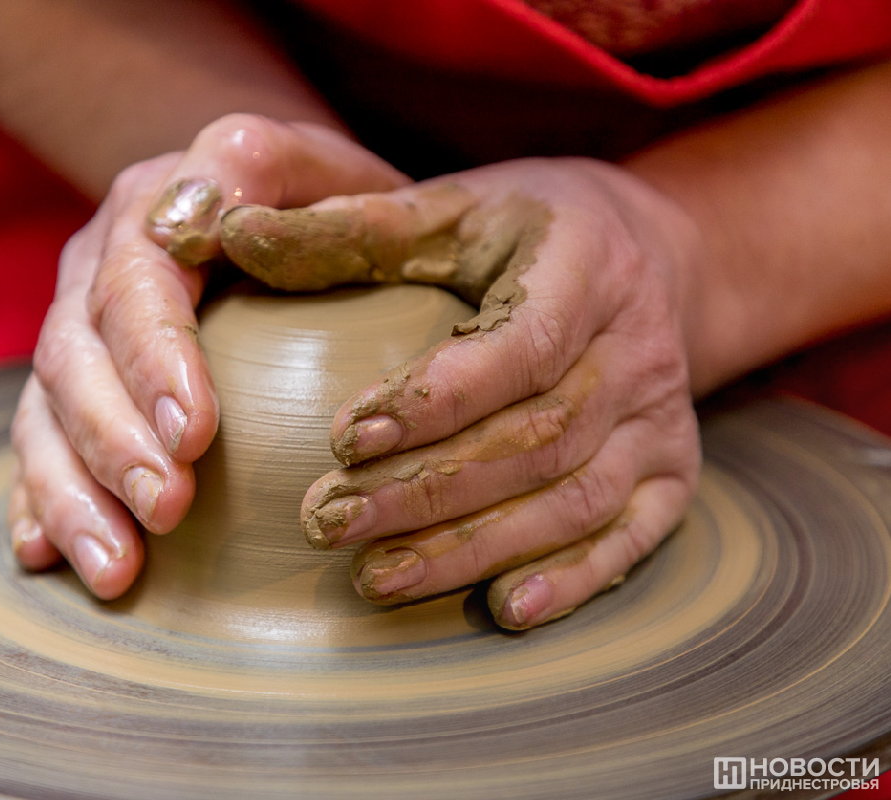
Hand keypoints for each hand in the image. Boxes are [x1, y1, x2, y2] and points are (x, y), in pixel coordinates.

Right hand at [7, 115, 406, 597]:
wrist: (279, 196)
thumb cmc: (334, 206)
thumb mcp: (350, 185)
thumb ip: (318, 199)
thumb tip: (241, 234)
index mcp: (170, 195)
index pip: (141, 273)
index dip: (156, 353)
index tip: (195, 436)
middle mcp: (109, 247)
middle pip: (79, 345)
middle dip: (115, 438)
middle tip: (166, 510)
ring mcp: (82, 307)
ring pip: (45, 400)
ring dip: (74, 489)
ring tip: (116, 566)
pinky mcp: (74, 364)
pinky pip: (35, 433)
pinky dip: (40, 497)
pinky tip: (48, 554)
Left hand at [221, 157, 703, 628]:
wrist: (645, 256)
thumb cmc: (522, 231)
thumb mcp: (446, 208)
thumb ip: (346, 226)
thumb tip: (229, 229)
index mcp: (588, 265)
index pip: (520, 346)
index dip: (436, 400)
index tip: (343, 437)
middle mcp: (638, 346)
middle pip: (537, 438)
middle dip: (426, 491)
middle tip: (326, 522)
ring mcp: (664, 417)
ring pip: (573, 499)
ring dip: (474, 547)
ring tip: (375, 578)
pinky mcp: (675, 471)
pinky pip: (632, 537)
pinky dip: (573, 579)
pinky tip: (503, 610)